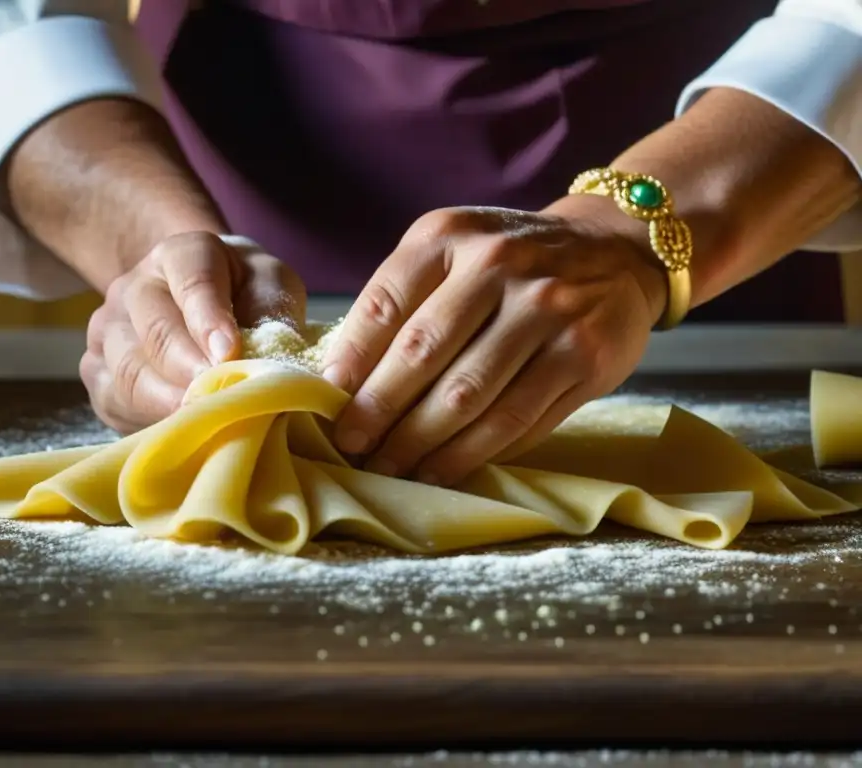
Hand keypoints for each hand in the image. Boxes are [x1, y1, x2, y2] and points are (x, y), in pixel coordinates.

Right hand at [81, 232, 305, 432]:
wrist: (196, 299)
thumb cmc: (243, 294)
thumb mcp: (271, 286)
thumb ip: (275, 314)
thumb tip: (278, 364)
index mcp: (181, 254)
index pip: (191, 280)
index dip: (209, 318)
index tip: (230, 353)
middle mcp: (135, 286)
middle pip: (156, 332)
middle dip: (191, 372)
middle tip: (222, 401)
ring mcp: (108, 328)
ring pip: (129, 372)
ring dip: (169, 403)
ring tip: (206, 422)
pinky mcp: (95, 370)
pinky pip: (113, 402)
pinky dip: (146, 421)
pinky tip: (181, 430)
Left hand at [321, 198, 668, 485]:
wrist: (615, 252)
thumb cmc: (511, 264)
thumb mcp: (454, 252)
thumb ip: (406, 301)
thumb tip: (346, 381)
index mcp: (449, 236)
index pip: (384, 305)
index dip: (350, 361)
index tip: (326, 402)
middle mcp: (498, 264)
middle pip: (421, 354)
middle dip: (377, 412)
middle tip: (351, 447)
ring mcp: (547, 310)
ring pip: (467, 396)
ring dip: (420, 443)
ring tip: (390, 467)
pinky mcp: (583, 356)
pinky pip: (516, 419)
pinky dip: (472, 453)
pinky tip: (442, 469)